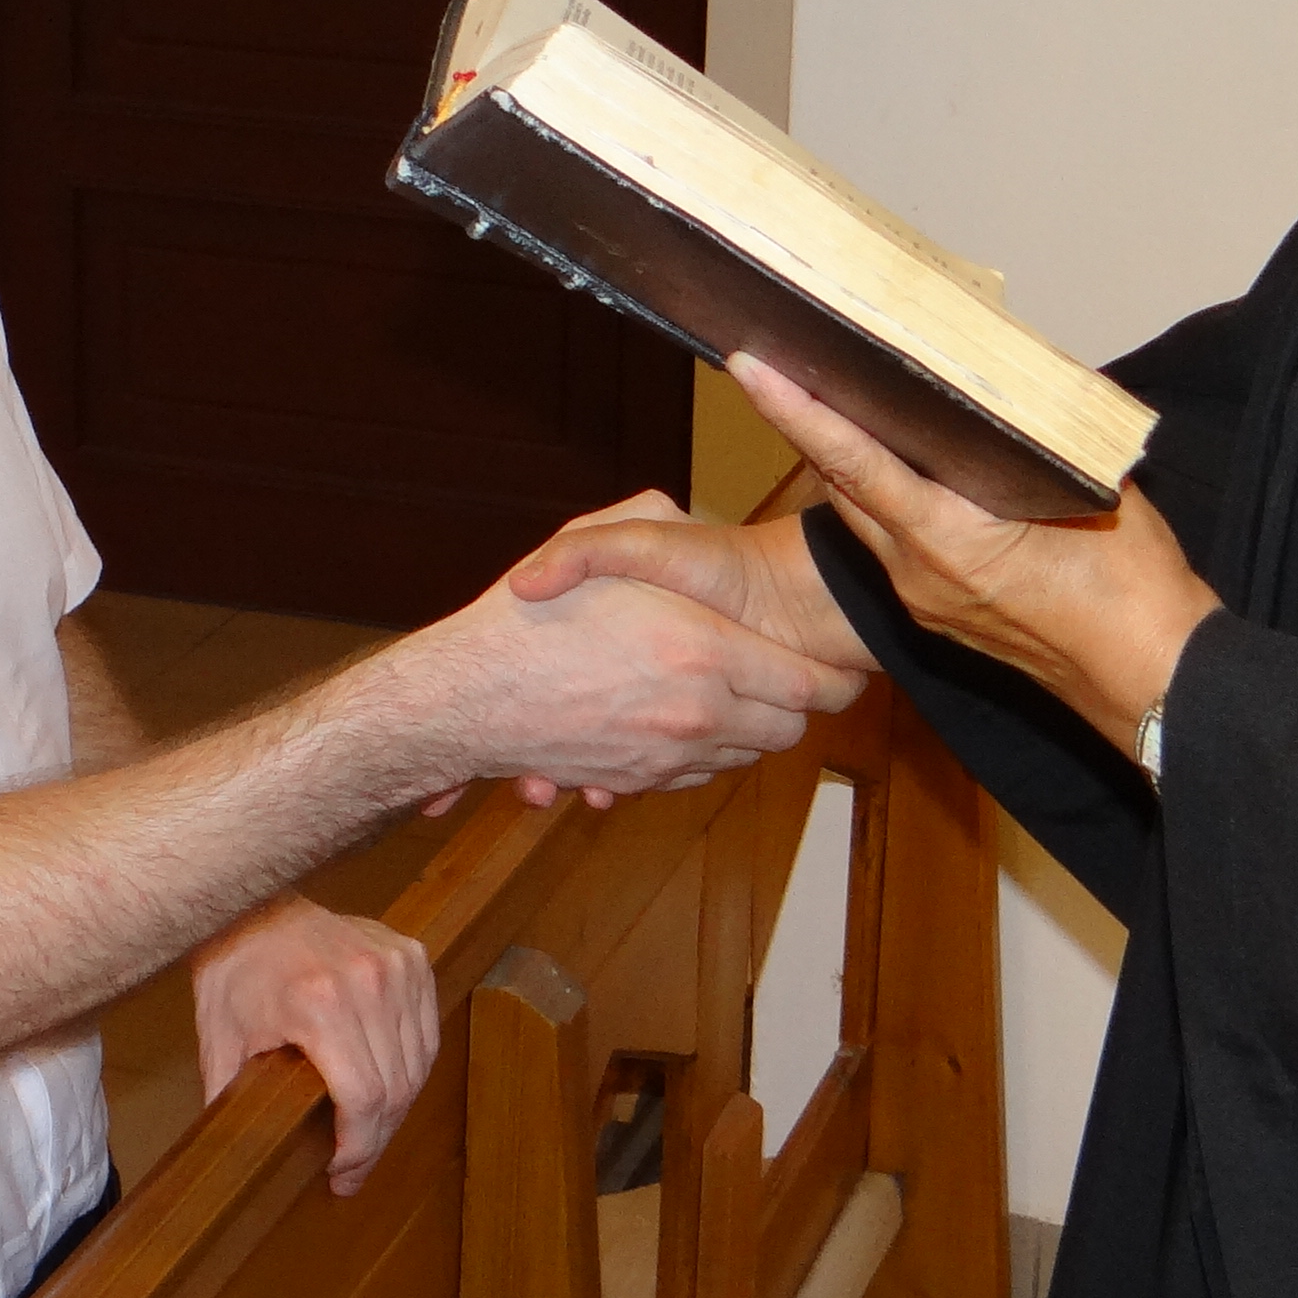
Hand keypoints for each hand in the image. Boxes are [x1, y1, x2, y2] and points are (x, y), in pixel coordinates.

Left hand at [192, 895, 440, 1190]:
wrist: (254, 905)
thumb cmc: (234, 971)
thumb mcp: (220, 1041)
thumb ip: (231, 1103)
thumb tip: (232, 1162)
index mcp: (318, 1005)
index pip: (363, 1098)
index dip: (359, 1148)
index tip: (342, 1174)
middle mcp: (366, 982)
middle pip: (395, 1088)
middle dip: (376, 1139)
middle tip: (353, 1166)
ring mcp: (395, 965)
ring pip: (417, 1065)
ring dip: (396, 1108)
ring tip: (368, 1131)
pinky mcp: (411, 957)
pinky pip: (425, 1033)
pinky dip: (411, 1067)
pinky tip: (387, 1086)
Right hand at [370, 495, 865, 805]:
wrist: (465, 697)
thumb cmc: (530, 618)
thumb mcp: (597, 541)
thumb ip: (653, 522)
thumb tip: (685, 515)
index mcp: (703, 654)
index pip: (807, 686)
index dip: (828, 676)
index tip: (831, 662)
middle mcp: (697, 717)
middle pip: (786, 730)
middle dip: (793, 706)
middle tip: (786, 675)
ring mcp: (668, 758)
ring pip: (745, 757)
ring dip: (749, 730)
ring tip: (734, 693)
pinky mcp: (637, 783)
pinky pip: (698, 777)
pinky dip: (702, 754)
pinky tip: (680, 720)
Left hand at [705, 352, 1217, 749]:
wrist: (1151, 682)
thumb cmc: (1132, 592)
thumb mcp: (1091, 491)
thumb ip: (1041, 442)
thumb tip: (1019, 393)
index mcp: (948, 540)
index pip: (854, 461)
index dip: (799, 411)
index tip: (753, 368)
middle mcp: (919, 573)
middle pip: (843, 488)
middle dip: (812, 429)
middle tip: (786, 367)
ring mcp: (925, 600)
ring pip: (868, 519)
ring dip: (851, 467)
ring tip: (840, 407)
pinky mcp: (940, 615)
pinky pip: (896, 547)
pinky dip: (890, 504)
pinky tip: (910, 473)